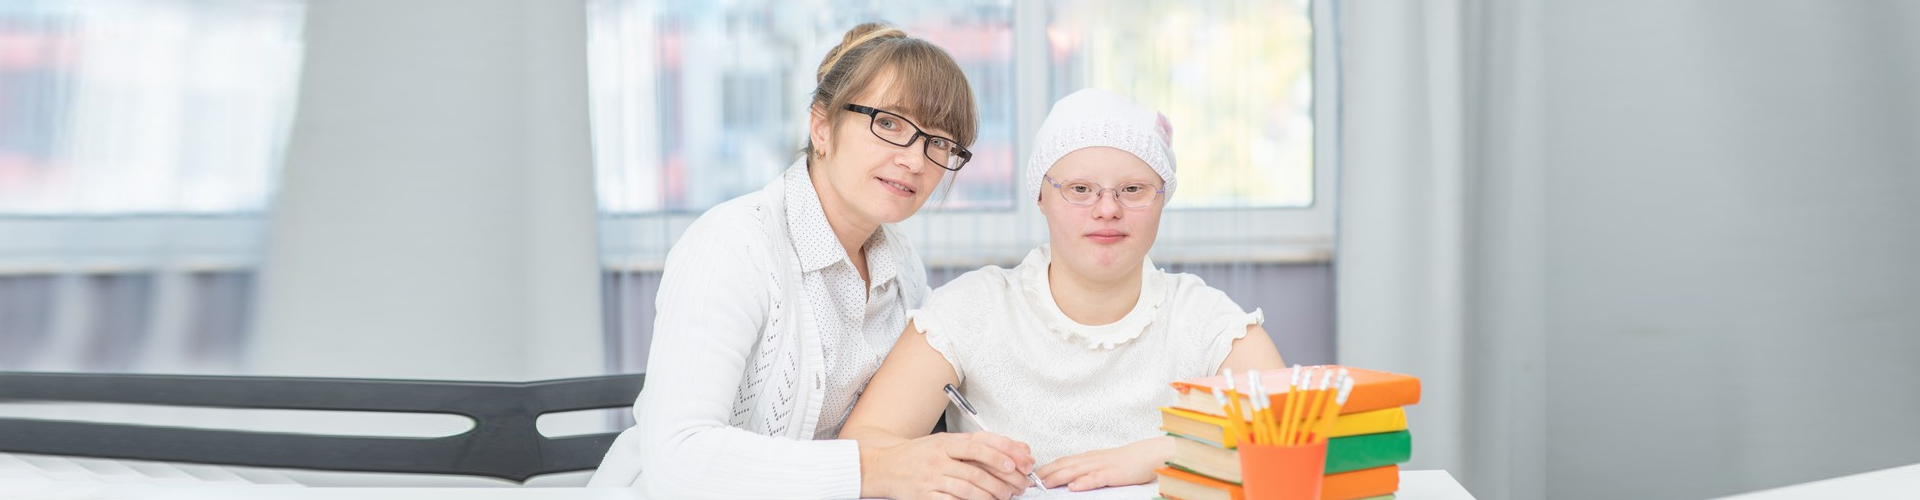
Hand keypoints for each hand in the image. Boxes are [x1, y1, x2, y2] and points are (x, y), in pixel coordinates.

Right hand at [860, 432, 1038, 499]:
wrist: (884, 466)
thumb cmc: (919, 454)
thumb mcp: (946, 441)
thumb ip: (978, 444)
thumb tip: (1015, 449)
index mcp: (945, 442)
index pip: (979, 445)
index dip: (1002, 454)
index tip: (1019, 463)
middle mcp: (938, 458)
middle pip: (977, 471)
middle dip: (1003, 480)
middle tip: (1017, 486)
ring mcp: (931, 479)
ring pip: (968, 489)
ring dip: (991, 495)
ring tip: (1003, 497)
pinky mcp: (925, 496)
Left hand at [1035, 436, 1172, 491]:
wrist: (1148, 455)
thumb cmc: (1126, 462)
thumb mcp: (1102, 464)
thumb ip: (1087, 470)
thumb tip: (1070, 479)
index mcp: (1088, 458)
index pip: (1062, 461)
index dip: (1046, 468)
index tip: (1031, 476)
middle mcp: (1091, 460)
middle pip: (1064, 465)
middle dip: (1046, 473)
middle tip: (1030, 481)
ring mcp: (1101, 466)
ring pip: (1076, 470)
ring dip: (1058, 477)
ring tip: (1044, 484)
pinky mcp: (1113, 474)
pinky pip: (1096, 478)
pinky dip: (1084, 482)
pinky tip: (1074, 487)